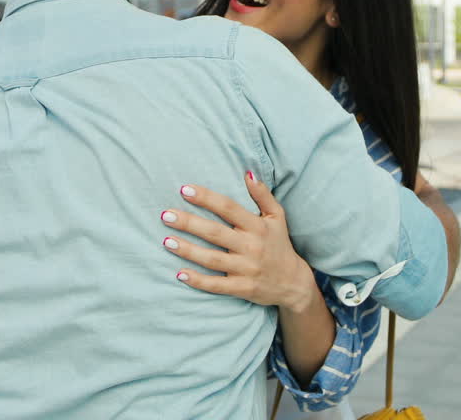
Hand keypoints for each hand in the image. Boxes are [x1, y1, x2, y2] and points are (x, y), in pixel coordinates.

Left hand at [161, 172, 315, 312]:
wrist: (294, 284)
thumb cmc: (280, 245)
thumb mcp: (277, 217)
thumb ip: (263, 194)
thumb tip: (248, 172)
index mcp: (257, 226)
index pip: (228, 208)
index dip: (206, 198)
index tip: (184, 189)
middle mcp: (251, 246)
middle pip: (215, 232)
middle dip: (189, 223)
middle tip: (166, 215)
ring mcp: (246, 268)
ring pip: (212, 258)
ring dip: (188, 250)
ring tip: (166, 241)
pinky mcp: (243, 288)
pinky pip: (217, 285)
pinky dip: (198, 281)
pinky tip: (179, 274)